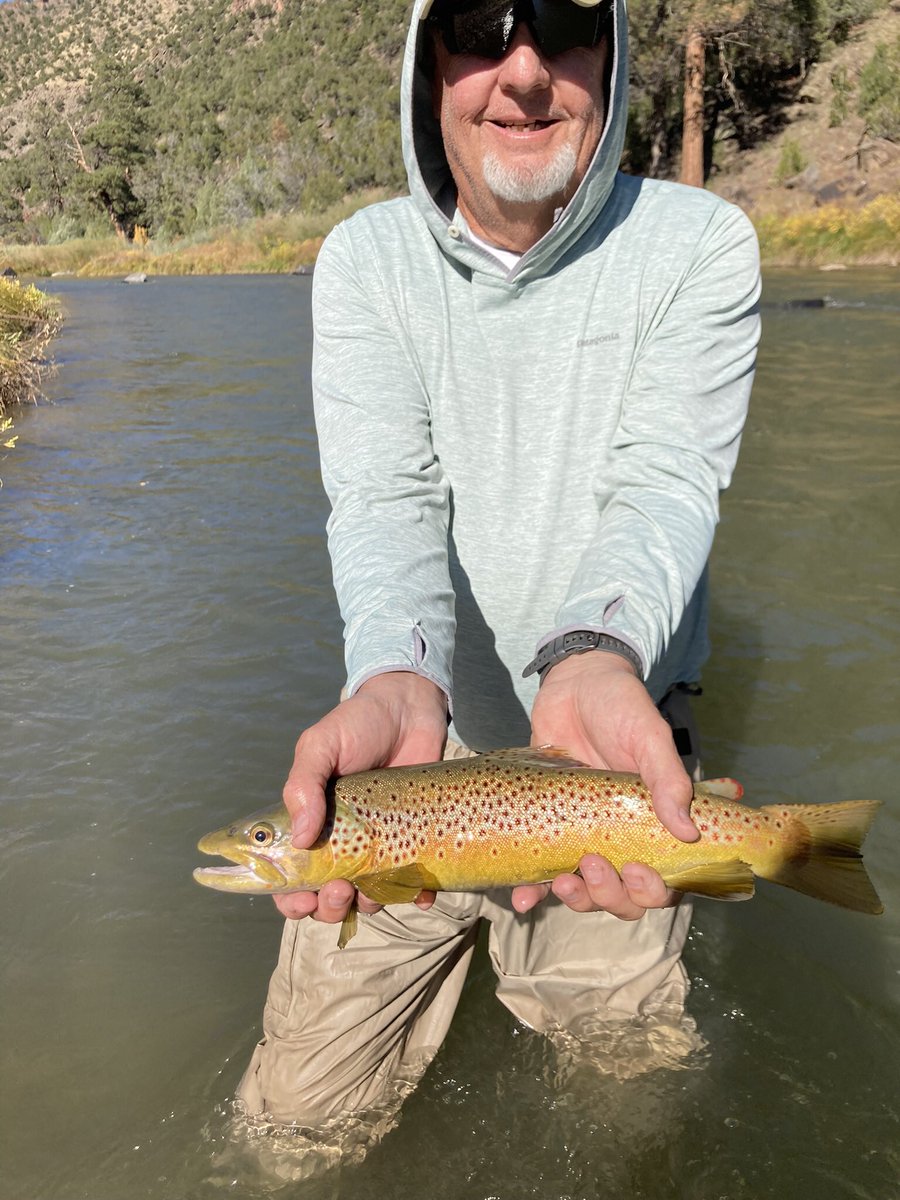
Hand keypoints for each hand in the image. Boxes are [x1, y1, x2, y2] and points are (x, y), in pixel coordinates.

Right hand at [273, 671, 447, 921]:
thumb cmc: (358, 723)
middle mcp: (342, 840)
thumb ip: (303, 786)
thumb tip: (301, 839)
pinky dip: (415, 894)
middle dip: (329, 906)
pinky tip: (420, 894)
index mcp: (310, 822)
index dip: (290, 898)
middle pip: (327, 897)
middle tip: (339, 889)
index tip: (301, 899)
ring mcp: (379, 842)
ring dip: (368, 904)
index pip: (290, 876)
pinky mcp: (413, 839)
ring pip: (368, 896)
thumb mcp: (320, 746)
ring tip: (372, 888)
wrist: (410, 708)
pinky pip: (413, 881)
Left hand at [512, 651, 697, 918]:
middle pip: (625, 896)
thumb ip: (667, 778)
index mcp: (654, 822)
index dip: (653, 890)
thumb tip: (689, 831)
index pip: (665, 878)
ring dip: (577, 897)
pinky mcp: (547, 825)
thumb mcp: (649, 737)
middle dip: (610, 895)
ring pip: (586, 891)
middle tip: (591, 865)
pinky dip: (533, 890)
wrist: (573, 681)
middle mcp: (621, 837)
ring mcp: (583, 834)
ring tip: (561, 881)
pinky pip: (542, 870)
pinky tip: (522, 897)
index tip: (636, 870)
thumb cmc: (621, 706)